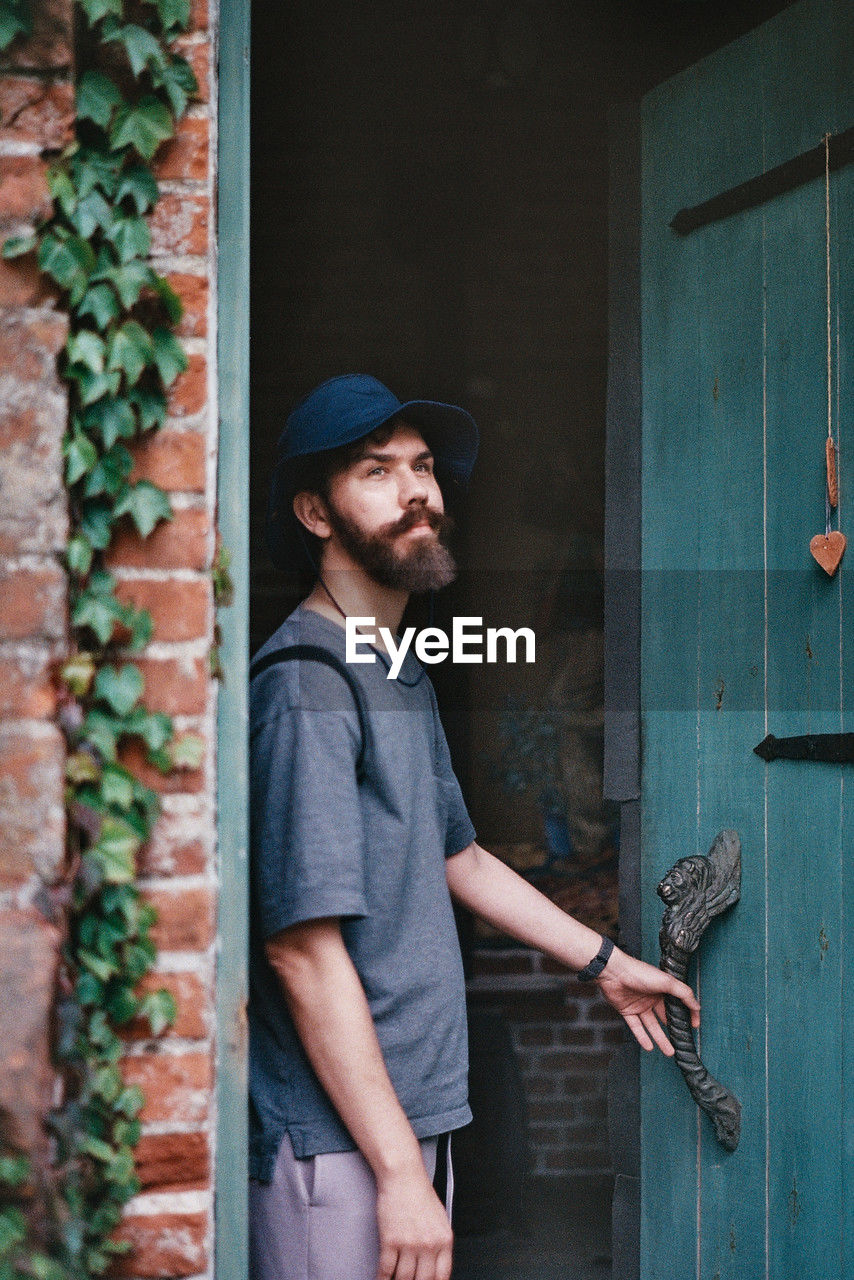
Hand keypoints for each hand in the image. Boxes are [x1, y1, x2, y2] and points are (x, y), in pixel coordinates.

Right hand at [375, 1163, 452, 1279]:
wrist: (403, 1175)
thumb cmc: (420, 1194)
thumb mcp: (440, 1219)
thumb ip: (440, 1244)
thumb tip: (436, 1267)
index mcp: (444, 1240)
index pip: (442, 1276)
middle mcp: (429, 1244)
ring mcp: (409, 1243)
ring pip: (404, 1279)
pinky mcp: (390, 1240)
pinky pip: (386, 1269)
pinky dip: (382, 1279)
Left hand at [594, 947, 699, 1055]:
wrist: (614, 972)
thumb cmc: (639, 972)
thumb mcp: (667, 981)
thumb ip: (684, 993)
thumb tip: (697, 1006)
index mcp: (662, 989)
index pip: (678, 1003)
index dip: (687, 1014)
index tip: (694, 1026)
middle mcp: (651, 997)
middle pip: (665, 1018)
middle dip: (673, 1030)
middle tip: (681, 1043)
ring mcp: (639, 1005)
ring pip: (652, 1026)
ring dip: (660, 1039)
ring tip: (670, 1052)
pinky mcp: (627, 1011)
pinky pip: (636, 1027)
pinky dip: (642, 1037)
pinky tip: (649, 1047)